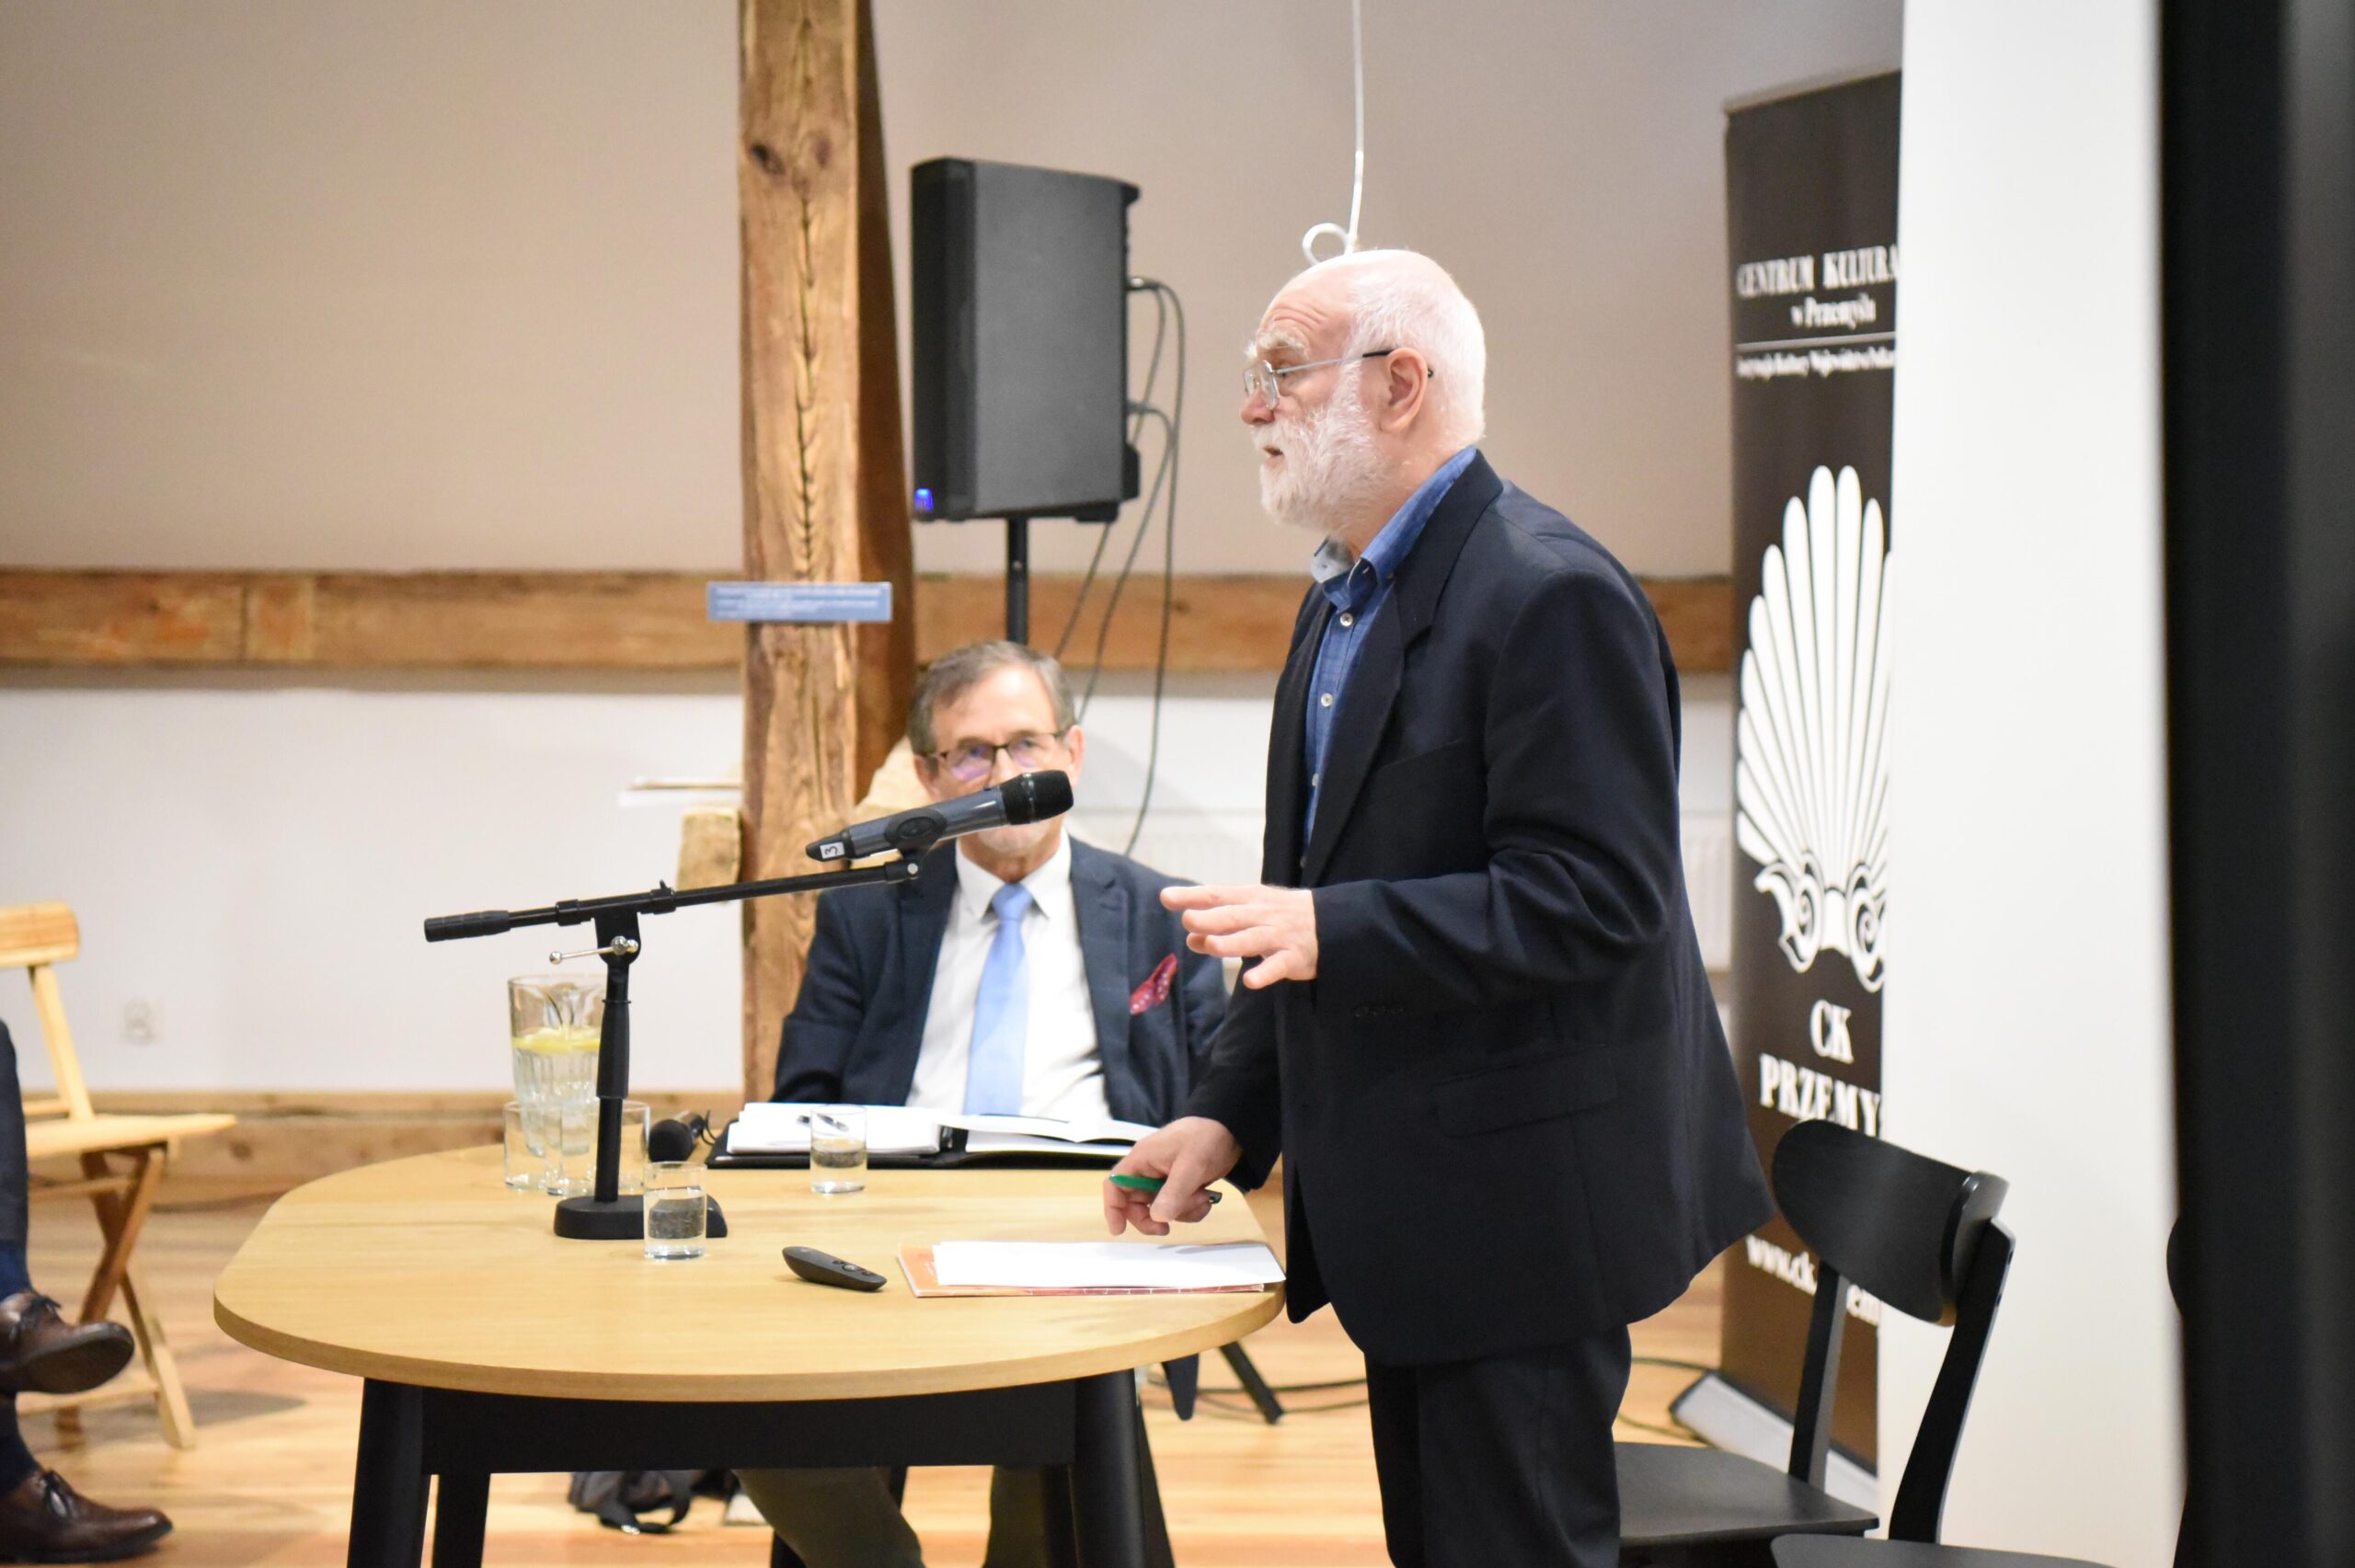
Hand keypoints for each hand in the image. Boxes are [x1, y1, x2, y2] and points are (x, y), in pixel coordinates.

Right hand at [1103, 1117, 1241, 1235]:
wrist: (1232, 1128)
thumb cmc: (1206, 1139)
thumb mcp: (1191, 1167)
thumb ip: (1173, 1193)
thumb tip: (1157, 1217)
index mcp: (1143, 1159)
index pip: (1115, 1184)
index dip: (1113, 1207)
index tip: (1119, 1230)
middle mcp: (1149, 1170)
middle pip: (1137, 1203)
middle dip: (1154, 1217)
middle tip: (1167, 1228)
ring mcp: (1166, 1178)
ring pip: (1162, 1208)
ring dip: (1182, 1211)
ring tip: (1203, 1198)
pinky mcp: (1182, 1185)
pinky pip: (1179, 1206)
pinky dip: (1193, 1209)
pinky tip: (1208, 1199)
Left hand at [1161, 884, 1318, 987]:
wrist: (1331, 922)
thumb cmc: (1280, 916)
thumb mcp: (1250, 913)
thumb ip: (1219, 924)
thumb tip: (1189, 938)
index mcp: (1249, 898)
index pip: (1216, 895)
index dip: (1191, 896)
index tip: (1166, 897)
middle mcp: (1262, 914)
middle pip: (1233, 916)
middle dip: (1210, 918)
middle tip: (1187, 920)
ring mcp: (1279, 936)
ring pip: (1252, 939)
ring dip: (1231, 942)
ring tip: (1210, 946)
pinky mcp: (1294, 958)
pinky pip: (1277, 966)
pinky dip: (1264, 973)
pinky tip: (1250, 981)